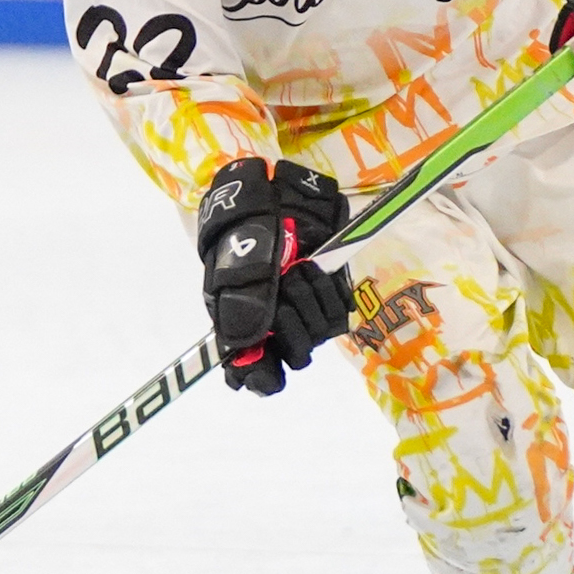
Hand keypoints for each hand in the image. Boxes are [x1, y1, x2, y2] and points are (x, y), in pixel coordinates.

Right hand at [197, 157, 352, 397]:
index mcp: (245, 325)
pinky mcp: (330, 294)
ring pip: (320, 334)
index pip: (256, 374)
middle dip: (294, 324)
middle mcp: (276, 325)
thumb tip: (247, 345)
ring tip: (298, 269)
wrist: (271, 195)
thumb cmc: (244, 230)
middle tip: (283, 288)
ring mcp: (305, 309)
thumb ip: (241, 307)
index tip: (269, 373)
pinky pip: (340, 312)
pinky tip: (316, 270)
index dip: (263, 378)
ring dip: (311, 300)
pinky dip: (330, 291)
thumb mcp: (233, 267)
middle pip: (297, 355)